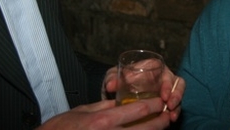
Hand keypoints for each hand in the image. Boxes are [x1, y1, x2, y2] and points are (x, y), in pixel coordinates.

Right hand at [37, 98, 169, 128]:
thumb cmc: (61, 128)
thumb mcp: (82, 111)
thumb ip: (104, 106)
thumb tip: (121, 102)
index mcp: (103, 120)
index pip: (138, 110)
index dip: (155, 105)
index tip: (162, 102)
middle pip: (146, 129)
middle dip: (161, 122)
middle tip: (168, 116)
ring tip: (159, 127)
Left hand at [102, 65, 183, 122]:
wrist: (119, 89)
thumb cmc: (120, 78)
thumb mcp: (114, 76)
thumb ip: (112, 78)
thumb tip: (110, 85)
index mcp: (153, 66)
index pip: (165, 71)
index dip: (167, 83)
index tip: (164, 95)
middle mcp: (163, 77)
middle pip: (177, 83)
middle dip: (176, 95)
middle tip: (170, 105)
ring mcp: (166, 89)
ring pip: (178, 95)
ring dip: (177, 105)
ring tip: (172, 116)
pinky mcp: (166, 100)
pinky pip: (175, 105)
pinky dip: (174, 112)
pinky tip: (170, 120)